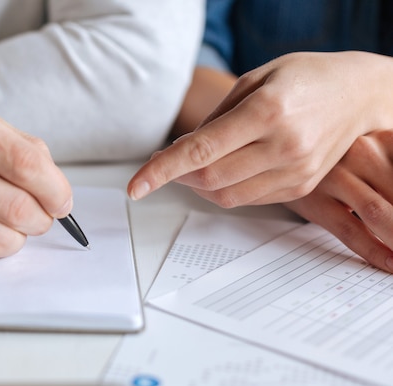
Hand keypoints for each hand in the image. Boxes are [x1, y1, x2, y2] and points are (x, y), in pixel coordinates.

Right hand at [0, 98, 72, 262]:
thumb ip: (22, 150)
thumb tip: (58, 193)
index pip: (26, 164)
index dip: (56, 189)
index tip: (62, 201)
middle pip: (18, 208)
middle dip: (41, 219)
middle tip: (38, 216)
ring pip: (0, 240)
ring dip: (16, 238)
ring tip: (8, 224)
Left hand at [128, 51, 392, 205]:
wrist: (360, 94)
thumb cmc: (304, 77)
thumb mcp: (255, 79)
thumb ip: (216, 117)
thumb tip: (183, 151)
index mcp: (267, 112)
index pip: (200, 152)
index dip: (161, 171)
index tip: (135, 186)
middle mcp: (283, 146)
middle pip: (208, 179)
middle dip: (176, 175)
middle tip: (163, 163)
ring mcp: (295, 171)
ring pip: (225, 196)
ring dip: (197, 185)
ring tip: (192, 166)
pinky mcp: (301, 186)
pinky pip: (248, 199)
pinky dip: (224, 189)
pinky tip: (223, 170)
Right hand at [284, 130, 392, 271]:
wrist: (281, 152)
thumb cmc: (337, 156)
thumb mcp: (374, 151)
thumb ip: (391, 173)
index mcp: (384, 137)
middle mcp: (361, 152)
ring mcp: (336, 177)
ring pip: (382, 214)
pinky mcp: (315, 201)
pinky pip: (351, 231)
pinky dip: (375, 251)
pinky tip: (391, 264)